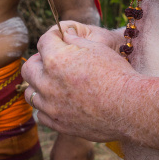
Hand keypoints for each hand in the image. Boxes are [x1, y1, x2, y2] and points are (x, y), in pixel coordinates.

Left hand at [22, 23, 134, 141]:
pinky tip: (59, 103)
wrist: (130, 107)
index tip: (59, 39)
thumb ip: (75, 41)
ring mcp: (51, 106)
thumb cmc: (117, 74)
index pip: (43, 41)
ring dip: (40, 86)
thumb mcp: (97, 48)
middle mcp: (47, 83)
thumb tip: (64, 35)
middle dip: (38, 61)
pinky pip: (41, 114)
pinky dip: (46, 108)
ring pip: (31, 94)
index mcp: (56, 59)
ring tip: (54, 84)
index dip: (53, 38)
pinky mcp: (58, 124)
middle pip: (29, 68)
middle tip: (52, 62)